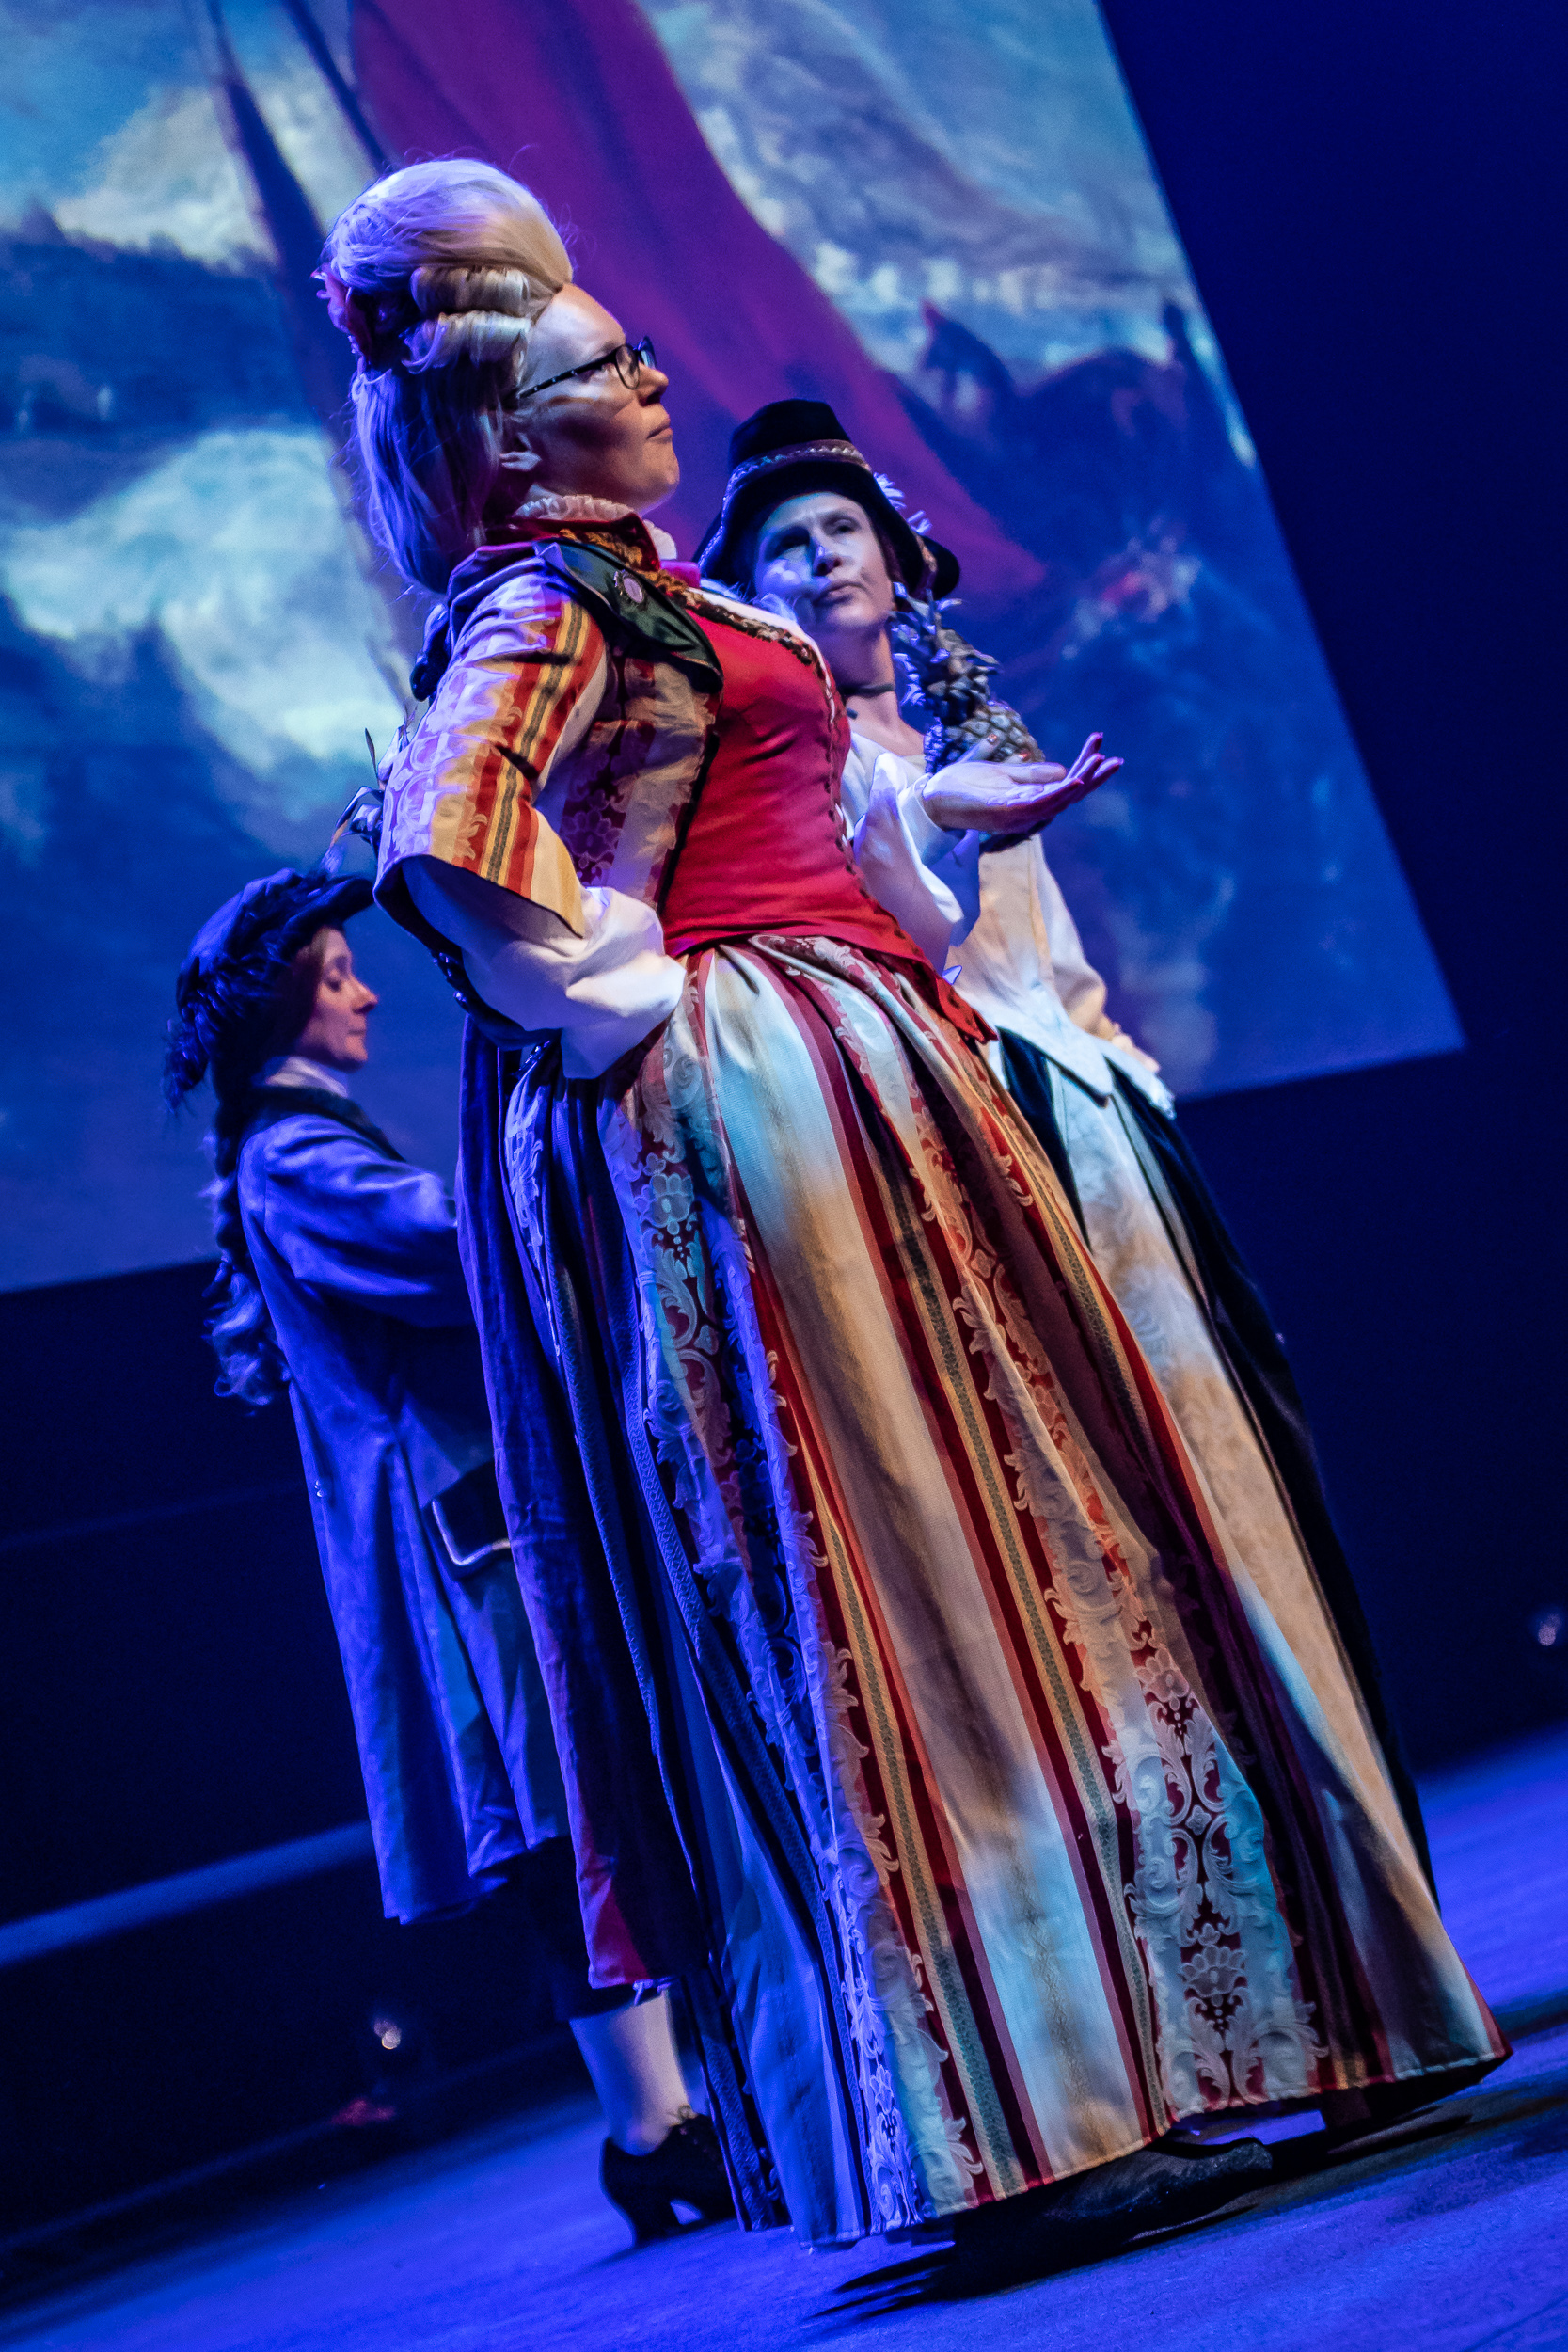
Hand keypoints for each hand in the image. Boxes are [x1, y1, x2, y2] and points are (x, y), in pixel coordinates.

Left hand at [920, 732, 1121, 837]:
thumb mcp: (1003, 773)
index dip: (1086, 767)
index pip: (1066, 784)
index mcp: (1030, 800)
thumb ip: (1031, 774)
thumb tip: (1062, 770)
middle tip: (1116, 759)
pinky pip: (1038, 805)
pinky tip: (1073, 781)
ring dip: (1081, 782)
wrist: (932, 797)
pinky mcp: (1004, 813)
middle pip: (1070, 795)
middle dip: (1094, 776)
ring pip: (1058, 800)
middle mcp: (1028, 811)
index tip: (1101, 743)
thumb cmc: (964, 786)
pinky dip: (1057, 794)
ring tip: (1099, 764)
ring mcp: (1017, 814)